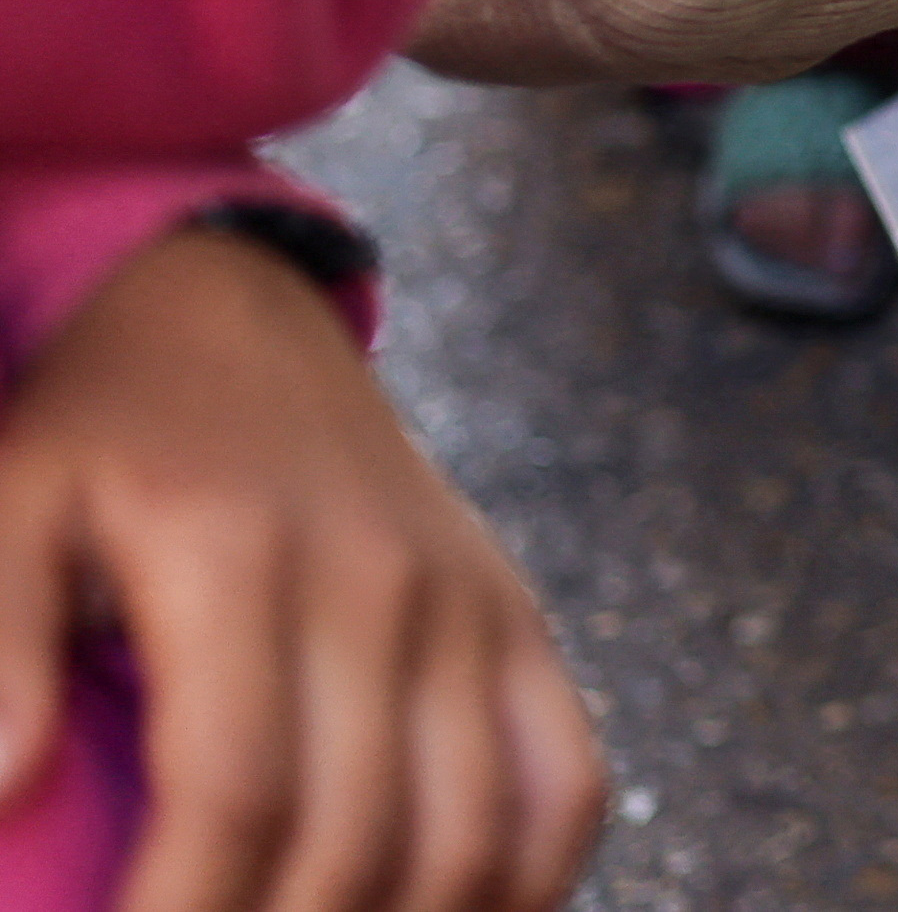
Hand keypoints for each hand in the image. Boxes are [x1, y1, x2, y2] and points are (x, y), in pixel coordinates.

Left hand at [0, 223, 605, 911]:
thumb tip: (7, 788)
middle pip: (358, 835)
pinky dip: (529, 881)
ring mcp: (468, 601)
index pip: (235, 792)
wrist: (239, 315)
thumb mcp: (10, 501)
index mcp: (244, 557)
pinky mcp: (516, 618)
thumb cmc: (101, 433)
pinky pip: (568, 777)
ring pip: (476, 828)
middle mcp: (382, 581)